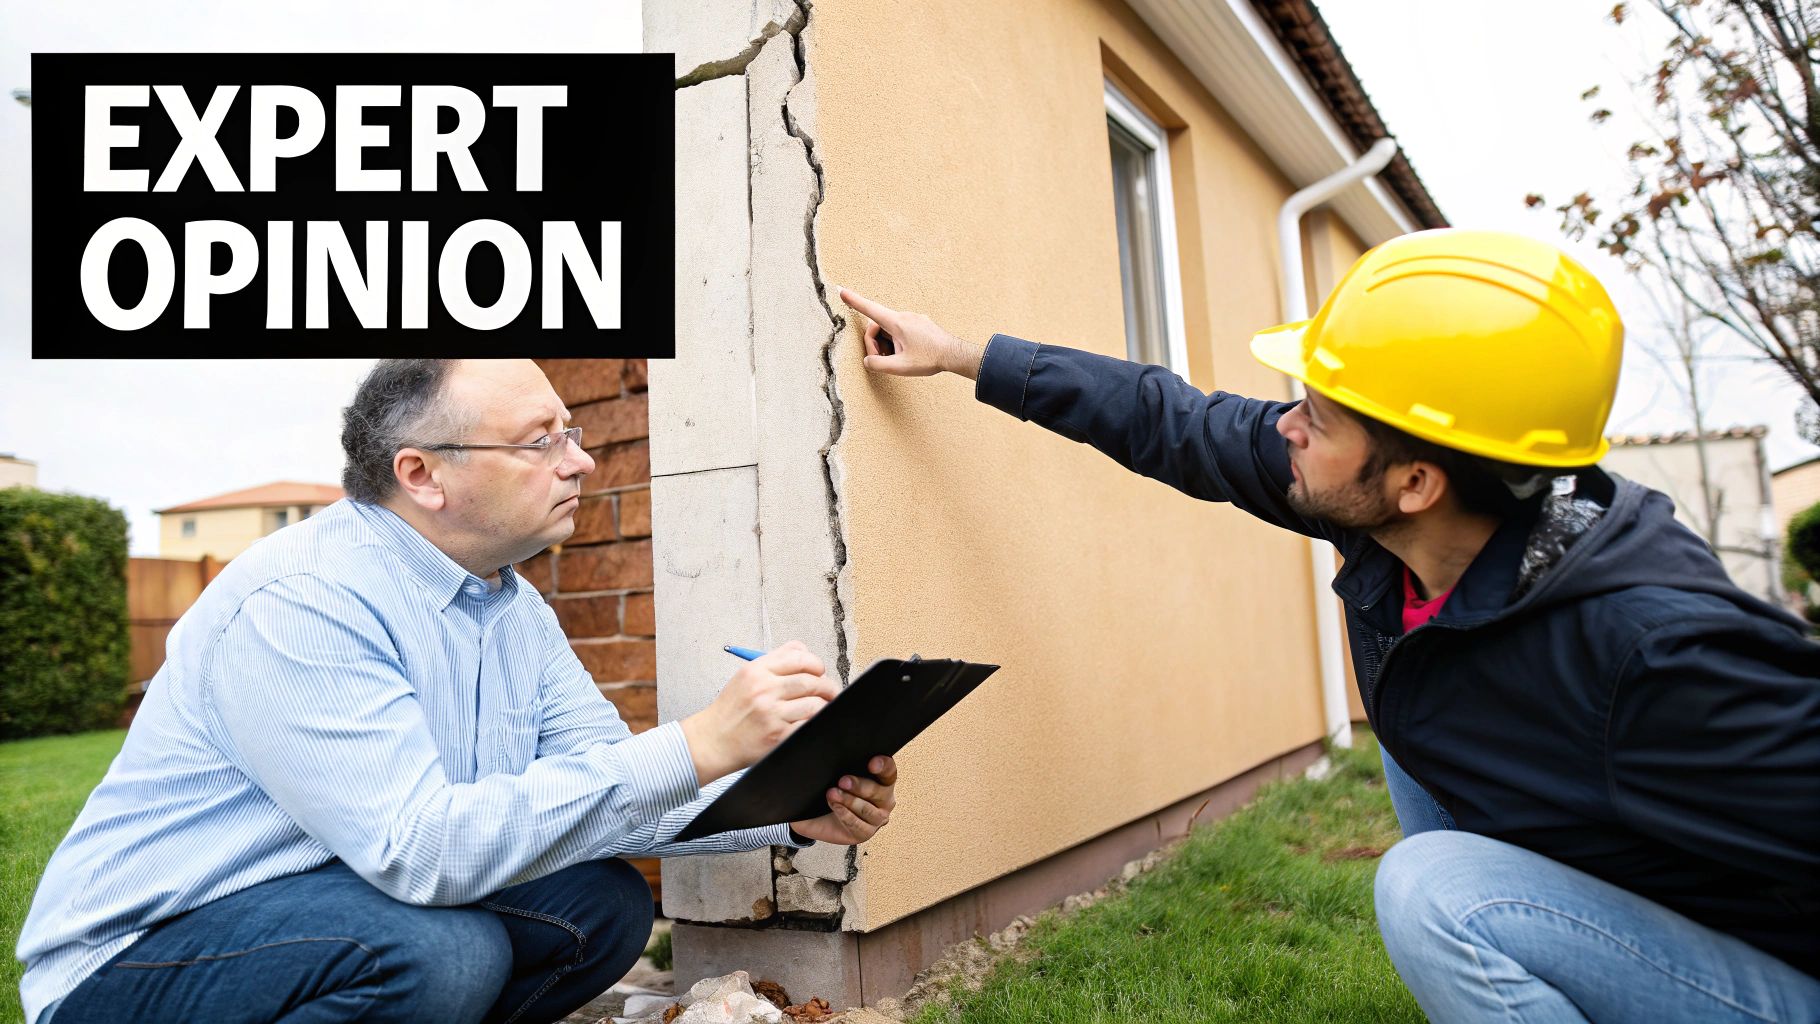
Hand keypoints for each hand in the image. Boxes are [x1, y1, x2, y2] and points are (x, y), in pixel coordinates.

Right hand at [680, 641, 835, 785]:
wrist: (712, 741)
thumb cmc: (730, 710)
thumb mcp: (745, 676)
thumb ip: (775, 660)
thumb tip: (804, 650)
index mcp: (757, 671)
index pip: (799, 657)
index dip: (817, 664)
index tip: (820, 671)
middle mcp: (764, 690)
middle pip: (811, 681)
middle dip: (827, 687)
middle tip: (830, 692)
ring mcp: (771, 714)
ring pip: (815, 704)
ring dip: (824, 706)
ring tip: (822, 708)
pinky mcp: (777, 736)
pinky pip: (808, 725)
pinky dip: (814, 723)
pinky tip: (810, 722)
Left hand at [790, 755, 897, 844]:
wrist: (816, 815)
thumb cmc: (831, 789)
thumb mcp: (832, 773)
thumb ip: (834, 761)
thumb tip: (819, 746)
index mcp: (882, 780)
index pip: (889, 771)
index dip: (883, 766)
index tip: (871, 763)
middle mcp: (884, 799)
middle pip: (880, 791)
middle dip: (860, 785)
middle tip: (843, 781)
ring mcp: (877, 818)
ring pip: (869, 810)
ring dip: (850, 801)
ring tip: (832, 794)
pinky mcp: (866, 833)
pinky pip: (859, 825)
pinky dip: (846, 815)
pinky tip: (835, 807)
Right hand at [839, 288, 983, 379]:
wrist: (955, 354)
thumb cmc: (929, 359)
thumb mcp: (900, 367)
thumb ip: (878, 365)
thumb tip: (868, 361)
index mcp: (897, 323)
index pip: (870, 309)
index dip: (854, 301)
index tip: (841, 290)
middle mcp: (904, 316)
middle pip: (878, 326)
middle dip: (875, 344)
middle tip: (884, 361)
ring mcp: (913, 319)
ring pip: (889, 330)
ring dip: (888, 345)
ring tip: (899, 359)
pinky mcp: (920, 323)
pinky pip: (901, 330)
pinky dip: (898, 343)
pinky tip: (909, 354)